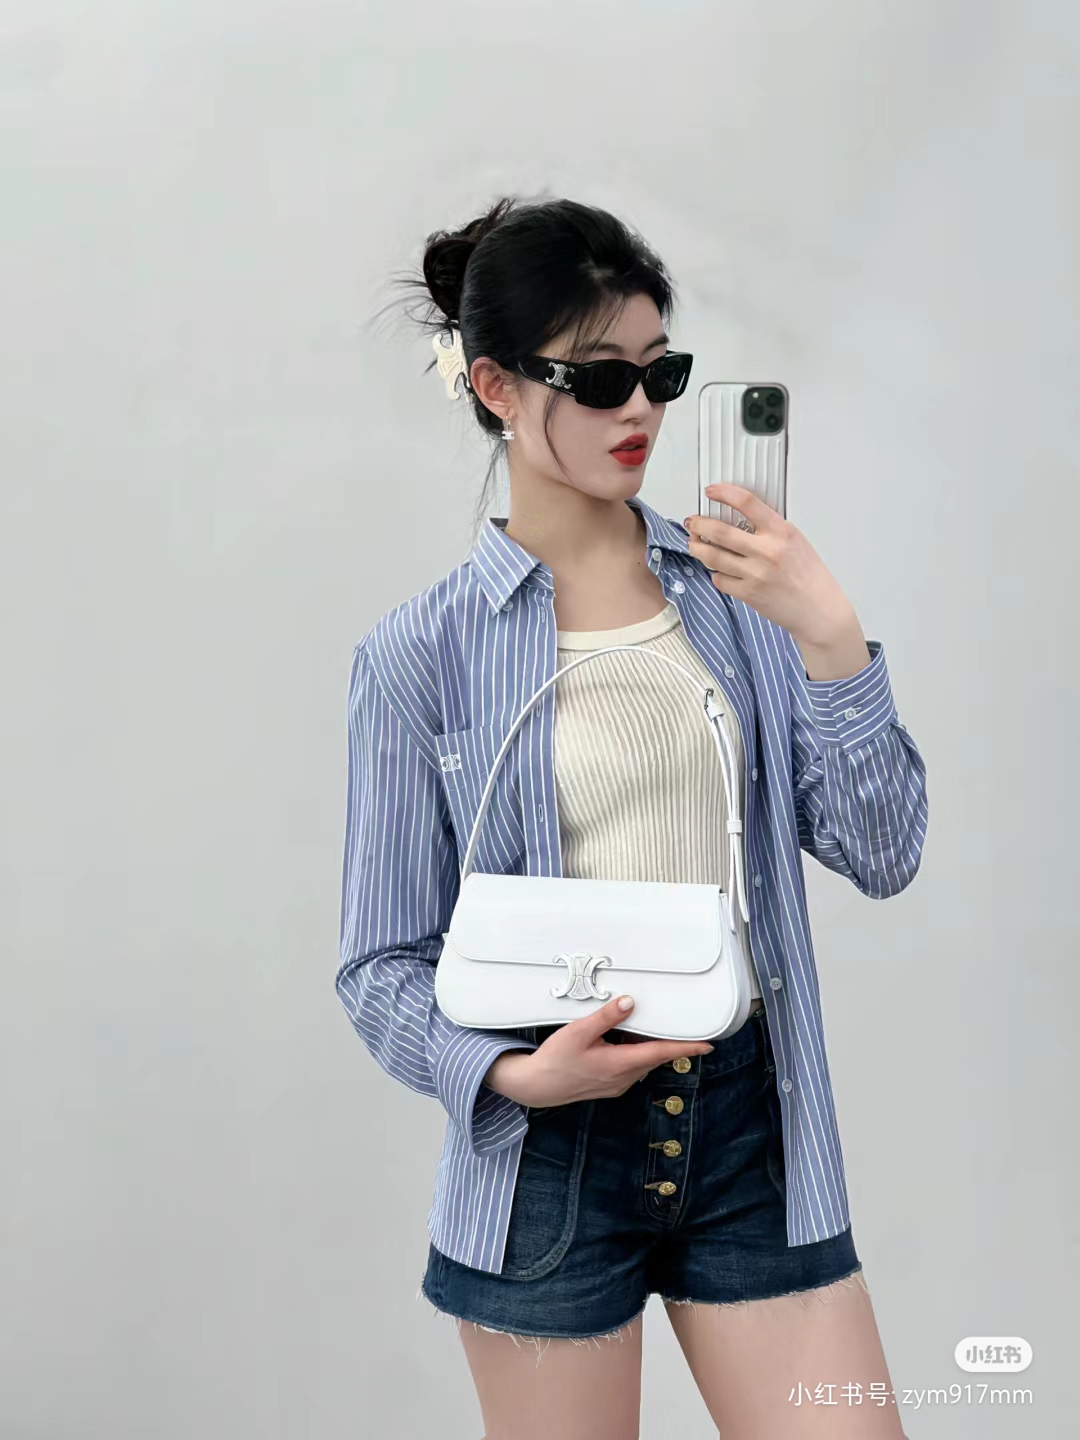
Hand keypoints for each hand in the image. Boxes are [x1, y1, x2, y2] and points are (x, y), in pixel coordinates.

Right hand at [483, 995, 713, 1107]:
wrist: (537, 1087)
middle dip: (665, 1040)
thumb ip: (606, 1017)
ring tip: (642, 1024)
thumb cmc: (555, 1060)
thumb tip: (630, 1002)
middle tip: (676, 1022)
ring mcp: (616, 1084)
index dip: (687, 1048)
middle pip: (653, 1056)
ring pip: (641, 1061)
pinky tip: (621, 1038)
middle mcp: (623, 1078)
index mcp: (620, 1064)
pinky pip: (630, 1065)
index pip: (662, 1054)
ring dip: (646, 1045)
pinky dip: (632, 1051)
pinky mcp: (608, 1084)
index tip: (708, 1044)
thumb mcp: (578, 1032)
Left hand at [684, 483, 859, 650]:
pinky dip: (715, 573)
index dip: (724, 493)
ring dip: (697, 548)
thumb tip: (739, 518)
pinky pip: (720, 579)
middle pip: (719, 531)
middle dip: (698, 524)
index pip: (747, 502)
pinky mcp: (748, 593)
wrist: (818, 609)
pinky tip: (718, 569)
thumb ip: (770, 529)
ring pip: (713, 556)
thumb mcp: (795, 541)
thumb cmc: (809, 575)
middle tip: (692, 522)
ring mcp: (755, 574)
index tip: (711, 491)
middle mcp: (767, 551)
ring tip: (694, 543)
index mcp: (781, 532)